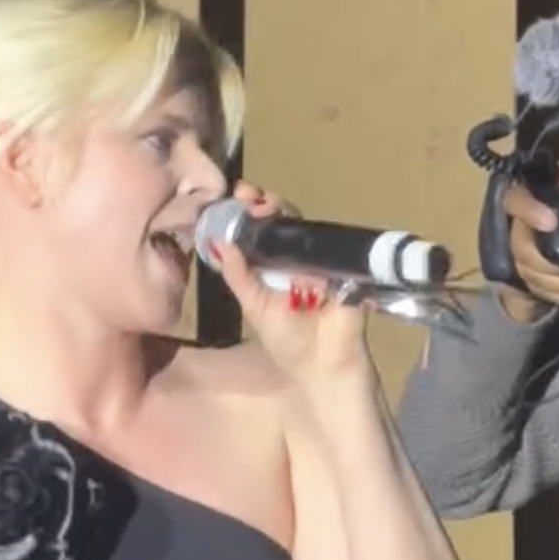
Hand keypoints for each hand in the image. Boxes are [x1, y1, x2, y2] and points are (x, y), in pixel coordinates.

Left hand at [211, 182, 370, 381]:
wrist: (324, 362)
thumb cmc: (287, 341)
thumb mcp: (255, 308)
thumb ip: (238, 277)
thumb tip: (218, 243)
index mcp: (267, 267)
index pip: (254, 232)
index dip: (243, 214)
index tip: (232, 200)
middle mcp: (290, 258)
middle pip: (277, 220)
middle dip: (261, 202)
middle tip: (249, 197)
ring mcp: (316, 257)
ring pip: (299, 224)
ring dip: (283, 209)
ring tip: (267, 206)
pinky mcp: (340, 262)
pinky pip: (328, 240)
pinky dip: (313, 233)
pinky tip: (297, 229)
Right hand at [498, 164, 558, 321]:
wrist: (535, 252)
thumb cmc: (551, 219)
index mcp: (517, 204)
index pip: (514, 201)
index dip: (530, 211)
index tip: (551, 222)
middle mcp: (509, 230)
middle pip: (523, 248)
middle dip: (554, 263)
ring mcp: (511, 257)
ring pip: (529, 274)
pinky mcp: (517, 280)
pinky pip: (535, 291)